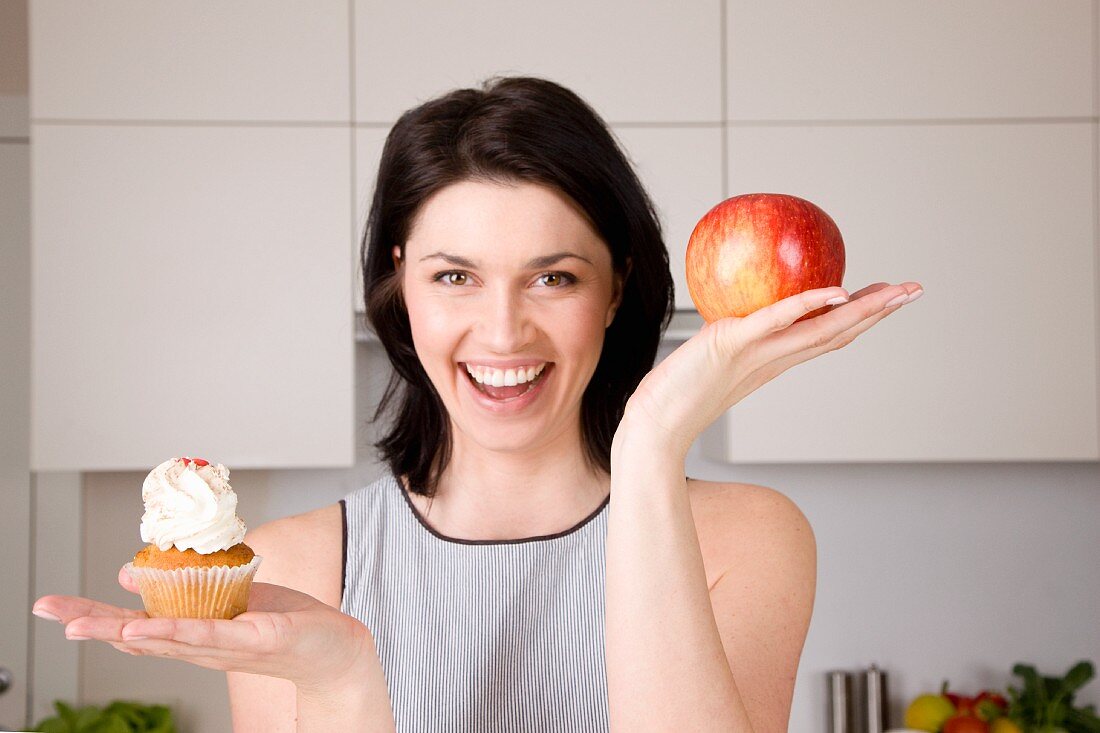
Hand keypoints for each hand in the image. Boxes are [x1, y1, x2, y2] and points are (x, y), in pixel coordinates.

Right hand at [32, 565, 373, 693]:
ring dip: (123, 631)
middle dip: (90, 624)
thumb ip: (179, 590)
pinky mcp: (254, 639)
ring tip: (84, 626)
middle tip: (48, 612)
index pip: (130, 622)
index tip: (48, 605)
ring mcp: (225, 646)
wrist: (333, 647)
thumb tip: (129, 573)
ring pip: (167, 638)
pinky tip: (146, 628)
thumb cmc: (282, 622)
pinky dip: (176, 631)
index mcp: (190, 632)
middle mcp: (199, 645)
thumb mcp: (224, 598)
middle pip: (136, 635)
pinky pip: (210, 634)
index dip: (89, 614)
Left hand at [616, 281, 922, 457]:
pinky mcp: (732, 344)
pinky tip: (834, 292)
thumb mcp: (709, 358)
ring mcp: (757, 354)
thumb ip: (727, 339)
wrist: (653, 427)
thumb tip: (731, 317)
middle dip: (879, 312)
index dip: (859, 318)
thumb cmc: (674, 397)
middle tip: (915, 291)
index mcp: (772, 362)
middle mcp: (773, 359)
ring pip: (820, 329)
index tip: (886, 299)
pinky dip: (806, 306)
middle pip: (838, 332)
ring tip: (895, 291)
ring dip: (862, 309)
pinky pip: (775, 321)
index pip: (826, 336)